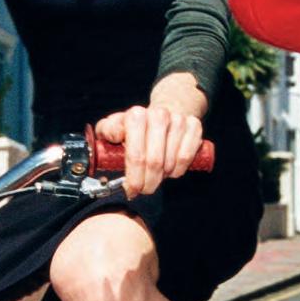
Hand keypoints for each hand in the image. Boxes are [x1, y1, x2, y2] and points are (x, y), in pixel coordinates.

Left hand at [94, 75, 206, 197]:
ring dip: (162, 177)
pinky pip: (187, 158)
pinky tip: (171, 171)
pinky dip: (178, 170)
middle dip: (147, 183)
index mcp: (136, 116)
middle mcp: (158, 115)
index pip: (135, 156)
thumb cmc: (137, 126)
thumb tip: (112, 138)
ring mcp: (178, 120)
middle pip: (154, 163)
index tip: (130, 189)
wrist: (165, 110)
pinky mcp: (194, 126)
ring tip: (156, 177)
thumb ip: (105, 132)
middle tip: (143, 190)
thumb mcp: (116, 126)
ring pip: (171, 163)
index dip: (132, 178)